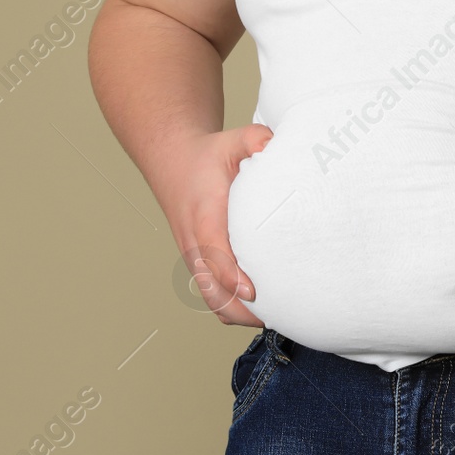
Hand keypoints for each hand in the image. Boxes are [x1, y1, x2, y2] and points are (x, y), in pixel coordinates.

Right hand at [157, 124, 271, 326]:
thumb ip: (256, 139)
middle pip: (212, 292)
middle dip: (242, 310)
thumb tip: (277, 146)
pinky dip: (234, 308)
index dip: (231, 277)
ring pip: (213, 301)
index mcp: (204, 216)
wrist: (174, 163)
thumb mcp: (232, 140)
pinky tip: (263, 307)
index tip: (253, 291)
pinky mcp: (200, 265)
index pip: (213, 254)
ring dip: (241, 314)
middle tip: (280, 313)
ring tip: (278, 315)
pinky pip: (214, 297)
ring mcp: (195, 258)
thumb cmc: (207, 156)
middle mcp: (195, 244)